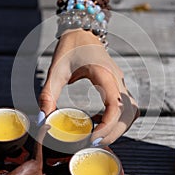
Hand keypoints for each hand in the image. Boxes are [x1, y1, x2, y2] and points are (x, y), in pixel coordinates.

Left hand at [38, 29, 138, 144]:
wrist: (82, 31)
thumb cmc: (70, 47)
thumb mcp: (56, 70)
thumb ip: (48, 95)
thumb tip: (43, 120)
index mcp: (104, 73)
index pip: (116, 104)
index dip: (108, 125)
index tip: (93, 138)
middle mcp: (117, 79)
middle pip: (128, 113)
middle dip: (114, 132)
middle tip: (94, 144)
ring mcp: (121, 82)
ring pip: (131, 112)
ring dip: (119, 128)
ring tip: (98, 136)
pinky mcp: (119, 86)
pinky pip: (126, 108)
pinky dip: (117, 121)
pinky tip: (99, 124)